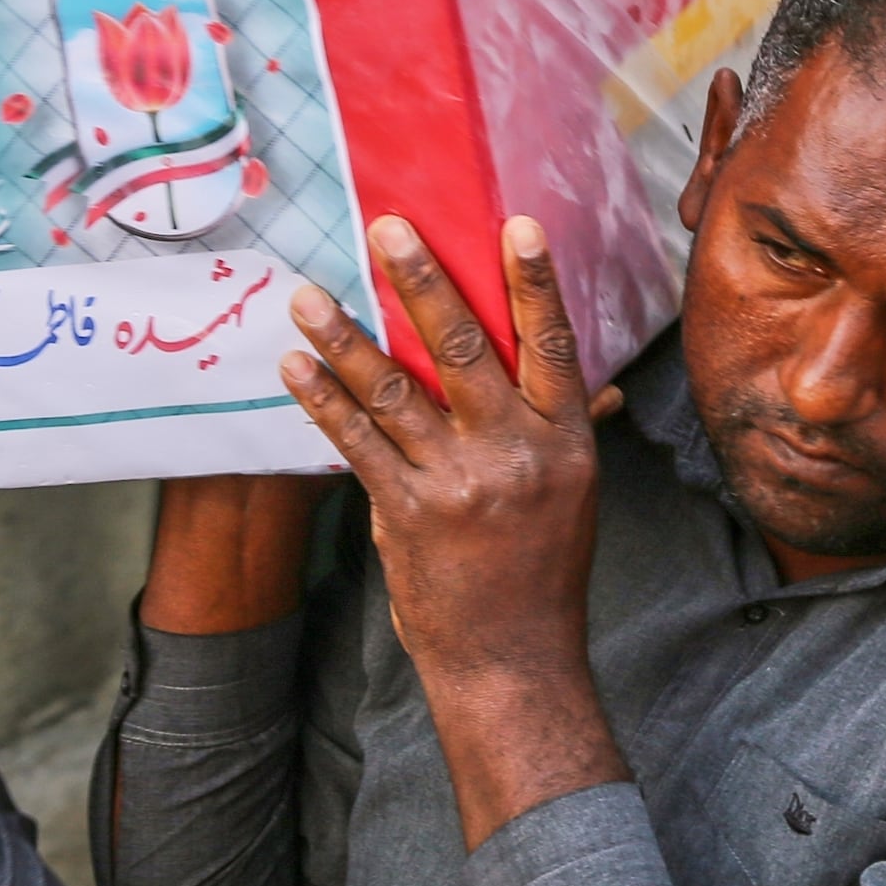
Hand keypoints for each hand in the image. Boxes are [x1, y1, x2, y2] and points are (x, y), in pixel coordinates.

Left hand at [278, 214, 627, 848]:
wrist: (513, 661)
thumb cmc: (542, 570)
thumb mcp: (573, 492)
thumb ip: (560, 427)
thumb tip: (588, 377)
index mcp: (566, 441)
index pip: (553, 345)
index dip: (536, 283)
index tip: (517, 224)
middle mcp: (515, 454)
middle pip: (464, 351)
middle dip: (422, 283)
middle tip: (388, 229)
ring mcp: (458, 484)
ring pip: (394, 393)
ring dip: (345, 339)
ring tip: (307, 295)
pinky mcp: (406, 514)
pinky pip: (357, 445)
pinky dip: (324, 402)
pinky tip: (296, 367)